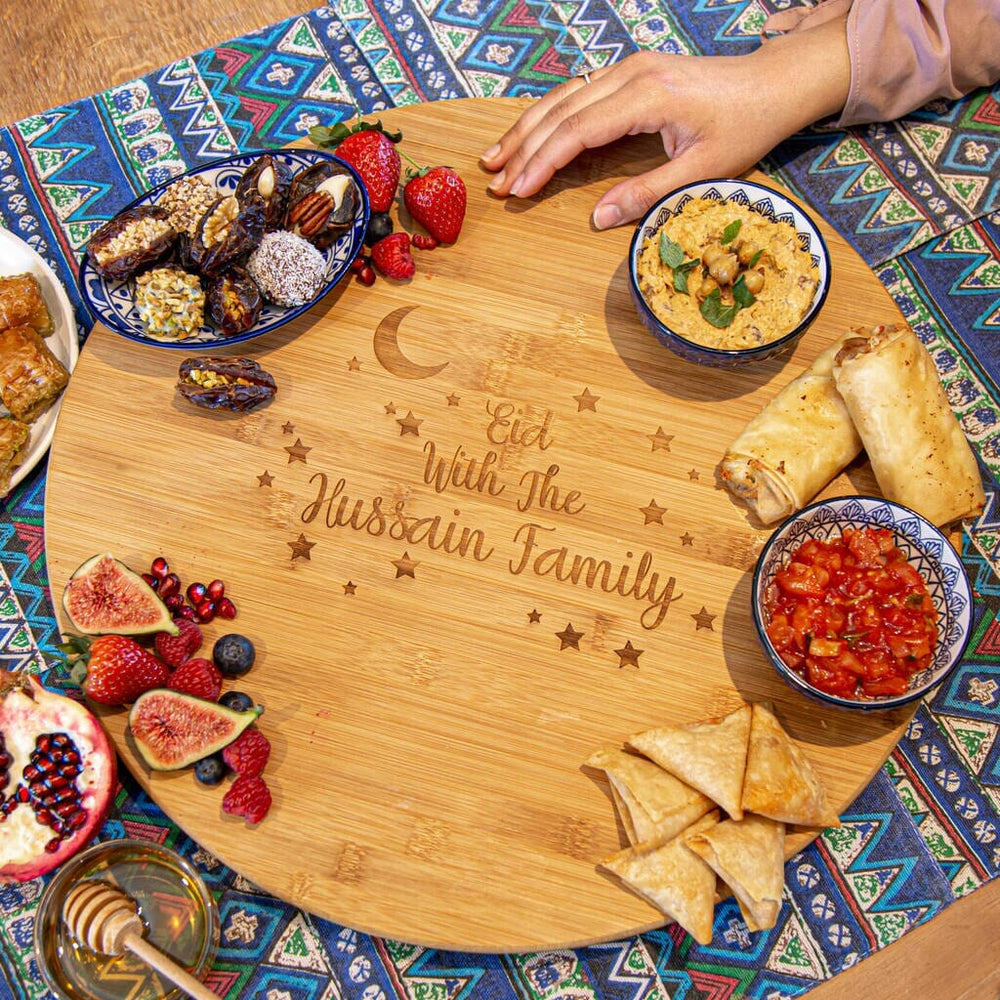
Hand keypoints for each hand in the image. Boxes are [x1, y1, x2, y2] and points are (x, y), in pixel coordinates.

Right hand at [481, 19, 848, 228]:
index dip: (542, 163)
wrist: (773, 83)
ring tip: (494, 157)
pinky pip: (578, 91)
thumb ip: (647, 193)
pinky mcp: (632, 71)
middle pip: (561, 111)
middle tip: (494, 182)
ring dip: (526, 128)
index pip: (577, 131)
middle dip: (523, 147)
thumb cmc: (745, 126)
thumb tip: (598, 218)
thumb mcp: (701, 169)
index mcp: (647, 96)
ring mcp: (629, 67)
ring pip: (563, 97)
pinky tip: (529, 132)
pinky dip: (548, 114)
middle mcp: (631, 74)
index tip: (517, 190)